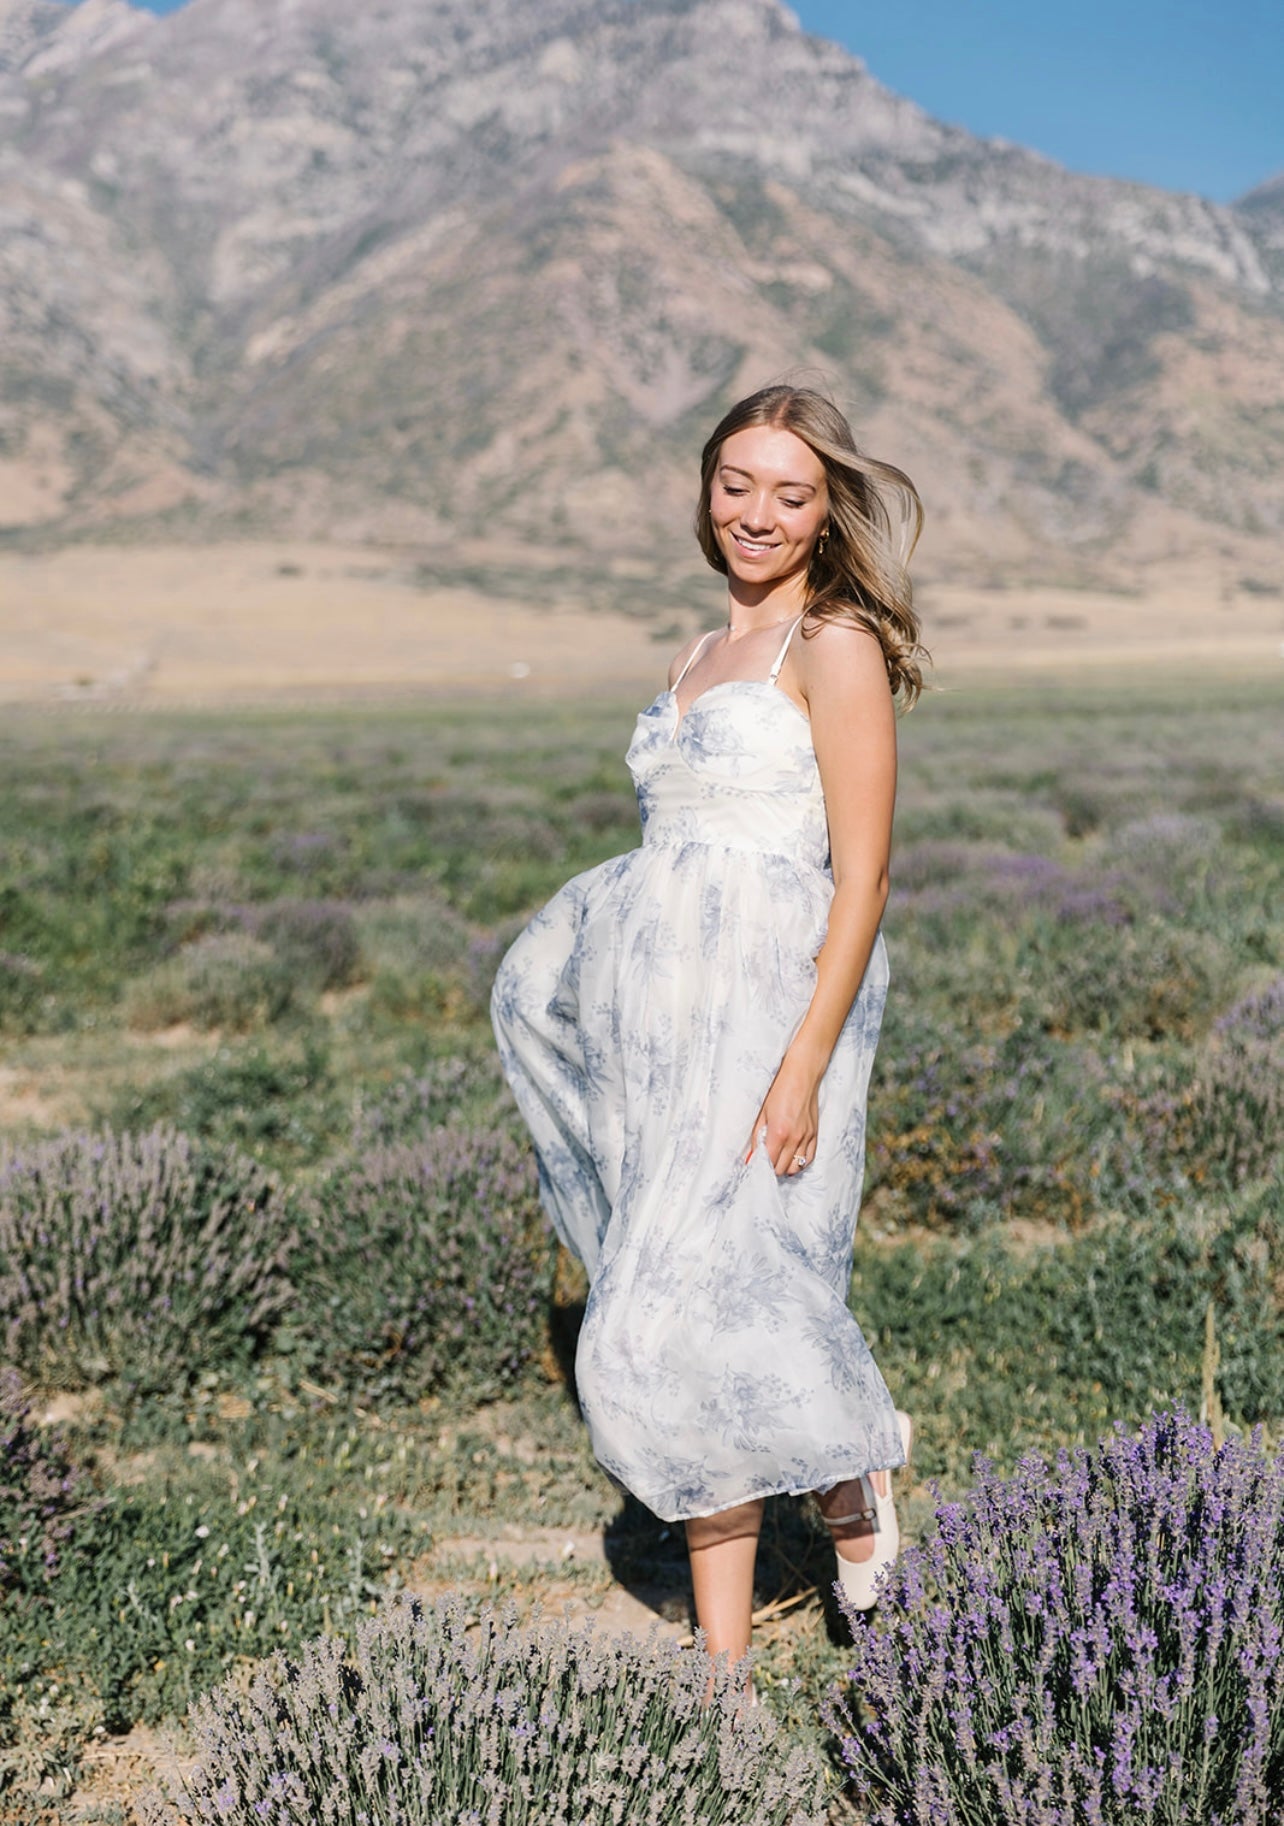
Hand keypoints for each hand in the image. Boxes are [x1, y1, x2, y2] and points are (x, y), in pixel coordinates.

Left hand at [745, 1050, 821, 1176]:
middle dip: (772, 1168)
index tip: (756, 1164)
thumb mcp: (762, 1113)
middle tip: (766, 1161)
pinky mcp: (815, 1135)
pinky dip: (800, 1162)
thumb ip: (756, 1137)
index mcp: (778, 1132)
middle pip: (782, 1168)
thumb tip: (751, 1156)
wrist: (801, 1076)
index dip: (760, 1166)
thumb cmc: (780, 1090)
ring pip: (796, 1167)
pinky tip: (792, 1157)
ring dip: (786, 1167)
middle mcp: (794, 1138)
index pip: (769, 1162)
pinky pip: (809, 1158)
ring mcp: (806, 1137)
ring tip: (779, 1159)